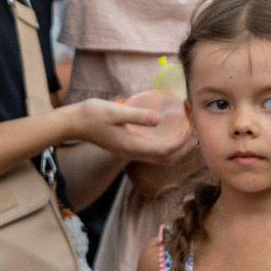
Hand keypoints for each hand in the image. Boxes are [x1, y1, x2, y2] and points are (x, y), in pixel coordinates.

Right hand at [74, 98, 195, 166]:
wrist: (74, 124)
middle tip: (196, 130)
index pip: (164, 150)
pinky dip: (167, 146)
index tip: (191, 125)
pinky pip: (154, 152)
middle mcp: (133, 152)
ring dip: (177, 148)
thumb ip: (136, 116)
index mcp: (131, 146)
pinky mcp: (128, 147)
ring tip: (188, 133)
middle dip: (184, 147)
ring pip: (161, 158)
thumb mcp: (114, 111)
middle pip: (166, 159)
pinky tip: (171, 133)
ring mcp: (130, 151)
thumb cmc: (92, 114)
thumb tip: (158, 119)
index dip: (181, 141)